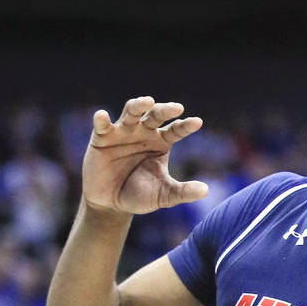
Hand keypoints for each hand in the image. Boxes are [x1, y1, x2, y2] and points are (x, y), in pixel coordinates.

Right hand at [82, 96, 206, 214]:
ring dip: (138, 105)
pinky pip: (102, 126)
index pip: (176, 130)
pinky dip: (101, 119)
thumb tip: (205, 191)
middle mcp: (144, 132)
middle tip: (177, 108)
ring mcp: (123, 132)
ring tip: (147, 101)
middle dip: (165, 110)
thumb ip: (182, 192)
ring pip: (131, 112)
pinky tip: (102, 115)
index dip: (186, 126)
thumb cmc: (140, 195)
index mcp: (162, 142)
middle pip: (156, 115)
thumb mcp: (164, 195)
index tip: (197, 122)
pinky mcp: (102, 137)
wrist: (111, 204)